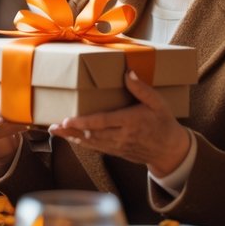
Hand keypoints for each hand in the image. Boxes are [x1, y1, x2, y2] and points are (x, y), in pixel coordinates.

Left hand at [49, 70, 190, 175]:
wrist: (170, 150)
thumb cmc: (163, 122)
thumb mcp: (158, 102)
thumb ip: (141, 89)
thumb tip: (127, 73)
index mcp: (130, 121)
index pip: (102, 122)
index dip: (83, 122)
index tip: (67, 119)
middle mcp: (122, 136)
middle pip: (91, 134)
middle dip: (71, 130)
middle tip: (54, 126)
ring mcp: (118, 146)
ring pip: (91, 143)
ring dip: (72, 137)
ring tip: (56, 132)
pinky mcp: (117, 152)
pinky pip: (97, 148)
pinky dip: (82, 143)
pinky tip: (72, 138)